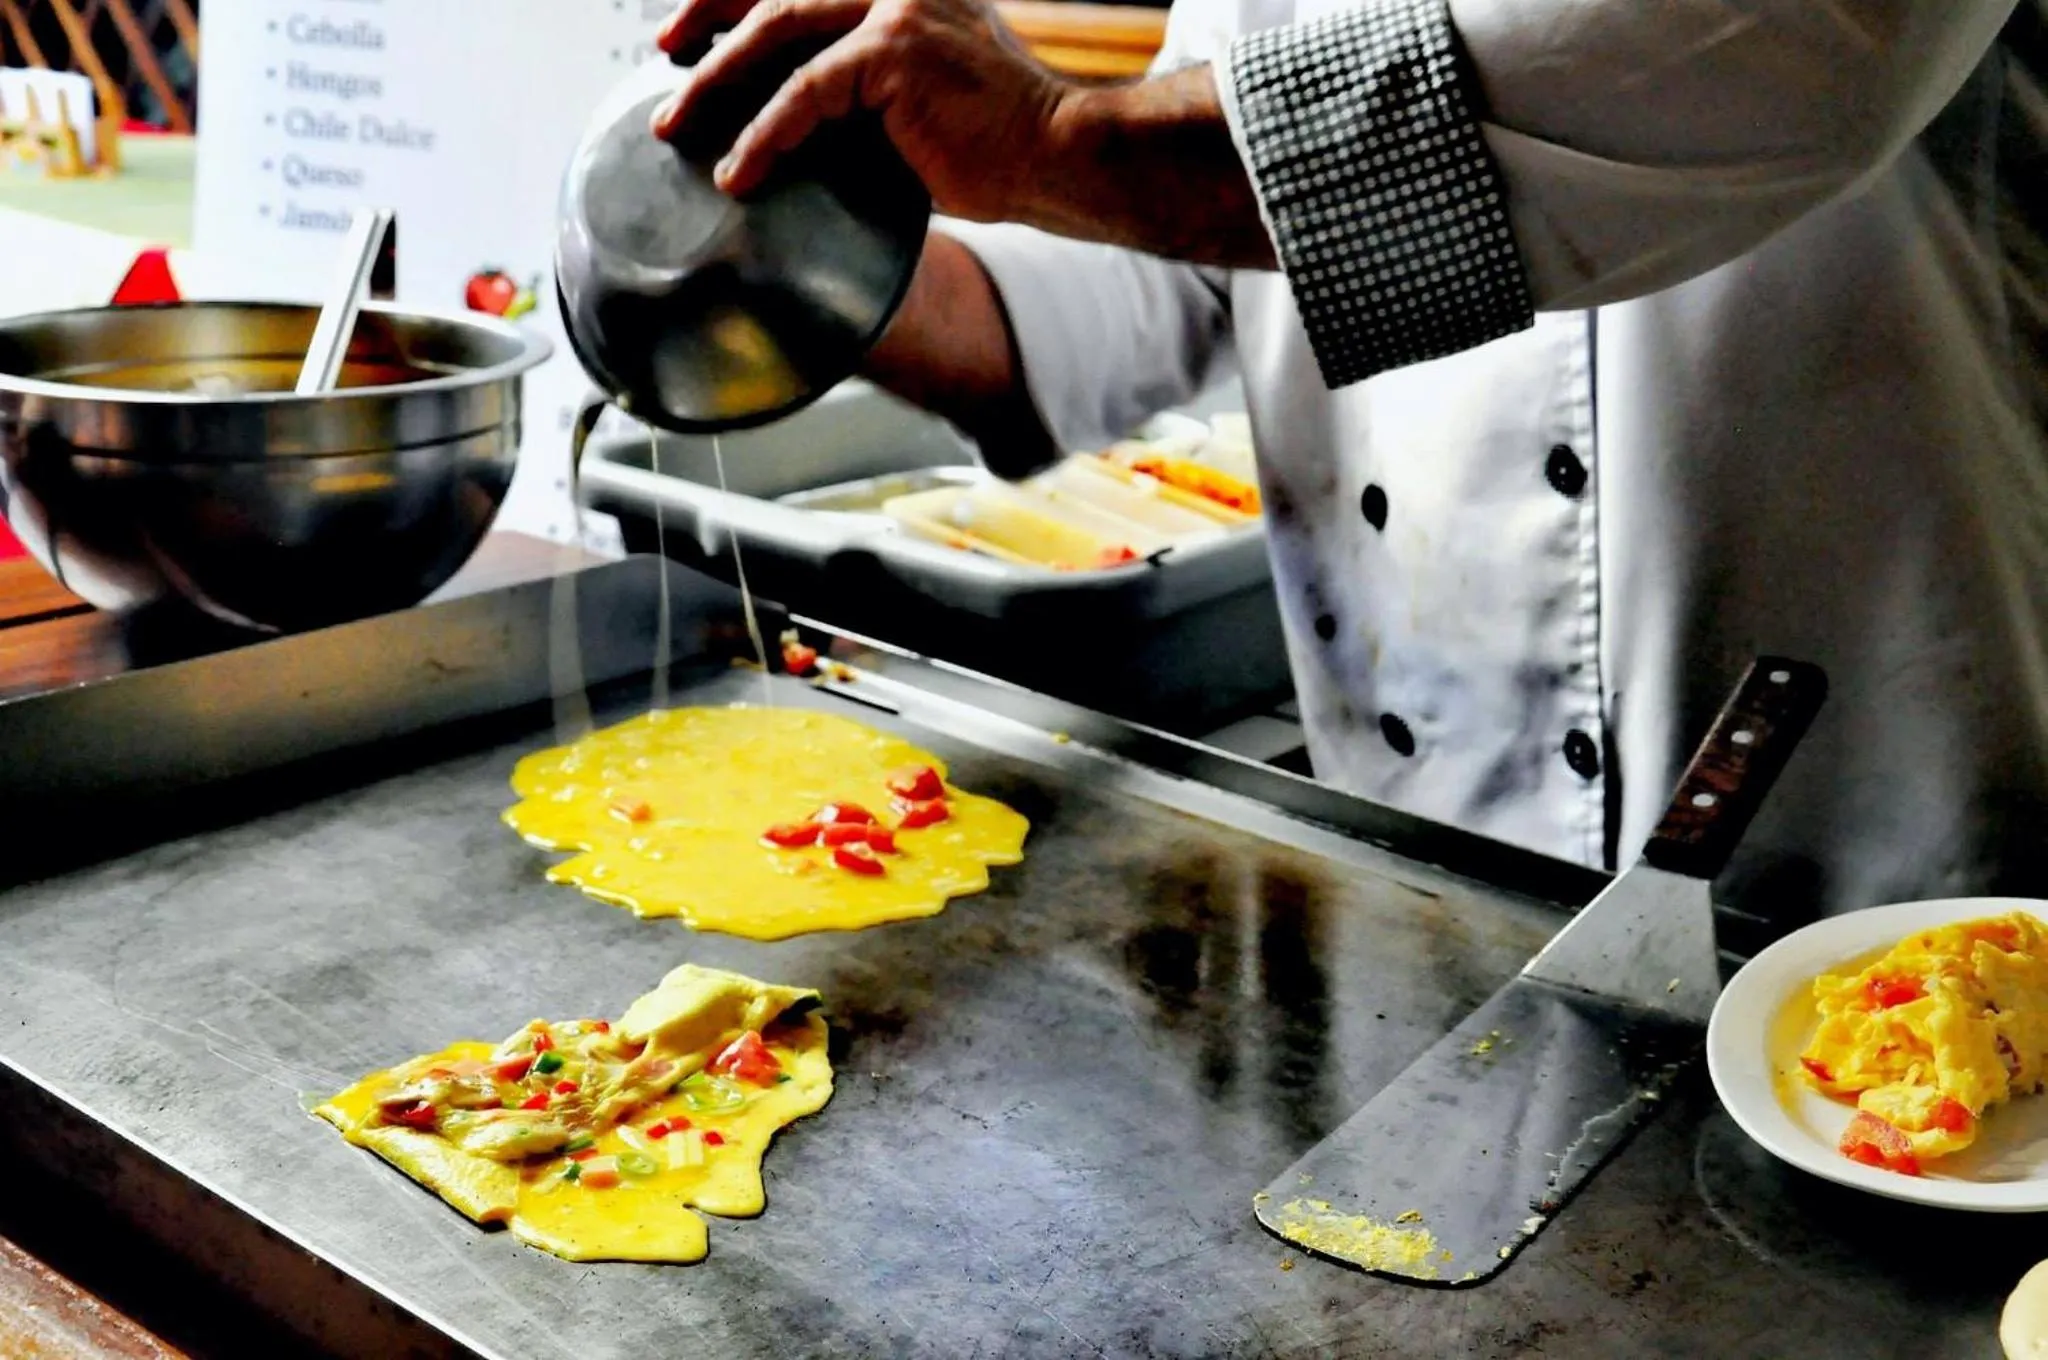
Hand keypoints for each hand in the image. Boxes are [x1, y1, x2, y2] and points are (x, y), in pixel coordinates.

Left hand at [651, 0, 1069, 219]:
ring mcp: (895, 8)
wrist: (1059, 153)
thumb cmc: (999, 143)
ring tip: (675, 125)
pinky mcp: (893, 51)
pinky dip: (762, 134)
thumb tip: (795, 117)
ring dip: (715, 80)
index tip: (687, 31)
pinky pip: (804, 92)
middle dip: (706, 21)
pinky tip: (737, 170)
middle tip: (664, 59)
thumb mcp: (918, 95)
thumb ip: (860, 86)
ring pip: (775, 31)